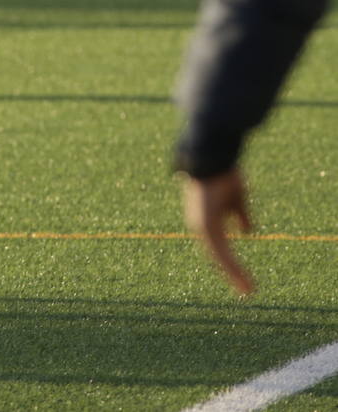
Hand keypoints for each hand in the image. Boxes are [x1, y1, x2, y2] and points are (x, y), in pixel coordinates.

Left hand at [182, 167, 254, 295]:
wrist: (213, 159)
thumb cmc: (223, 175)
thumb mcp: (237, 198)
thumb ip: (240, 215)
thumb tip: (248, 231)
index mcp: (206, 219)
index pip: (218, 246)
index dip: (230, 261)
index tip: (243, 276)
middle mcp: (201, 225)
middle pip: (217, 256)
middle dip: (233, 273)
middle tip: (247, 291)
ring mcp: (202, 226)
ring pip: (219, 257)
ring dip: (235, 274)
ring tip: (249, 291)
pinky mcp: (206, 226)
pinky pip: (221, 251)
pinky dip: (233, 267)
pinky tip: (243, 276)